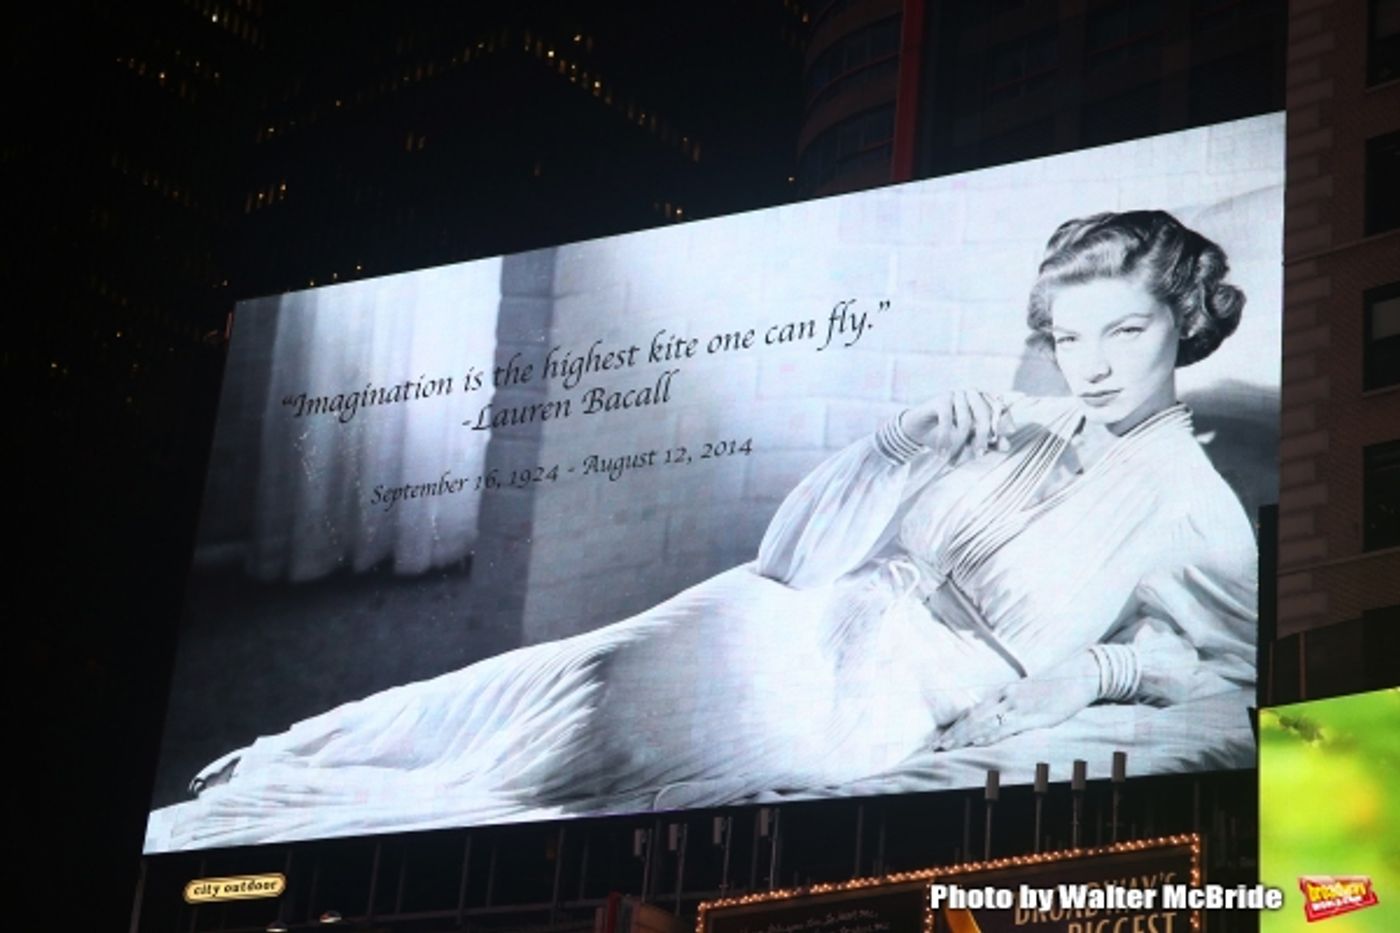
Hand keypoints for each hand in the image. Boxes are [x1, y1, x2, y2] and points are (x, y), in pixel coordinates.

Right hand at [903, 390, 1018, 457]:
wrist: (919, 429)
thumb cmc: (948, 433)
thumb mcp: (971, 440)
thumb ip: (989, 442)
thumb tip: (1007, 446)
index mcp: (985, 399)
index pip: (1002, 410)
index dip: (1004, 426)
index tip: (1003, 445)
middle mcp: (973, 393)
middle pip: (985, 415)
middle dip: (983, 438)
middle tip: (978, 455)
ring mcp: (957, 394)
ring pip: (965, 420)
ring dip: (959, 443)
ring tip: (954, 457)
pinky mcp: (942, 399)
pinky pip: (947, 420)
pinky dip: (945, 438)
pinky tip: (942, 451)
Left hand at [930, 651, 1099, 749]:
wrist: (1079, 674)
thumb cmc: (1055, 686)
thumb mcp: (1027, 694)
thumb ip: (1011, 705)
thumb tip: (997, 719)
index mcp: (1003, 692)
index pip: (973, 711)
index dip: (956, 726)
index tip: (941, 738)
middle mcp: (1005, 697)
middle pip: (973, 718)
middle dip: (954, 734)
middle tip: (936, 747)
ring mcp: (1018, 706)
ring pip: (984, 723)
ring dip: (964, 737)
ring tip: (947, 747)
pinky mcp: (1032, 715)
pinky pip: (1006, 727)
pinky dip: (989, 735)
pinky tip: (977, 742)